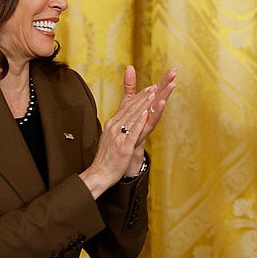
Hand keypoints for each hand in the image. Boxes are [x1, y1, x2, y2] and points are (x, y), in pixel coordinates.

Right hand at [80, 66, 177, 197]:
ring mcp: (119, 136)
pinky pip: (132, 132)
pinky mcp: (123, 147)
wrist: (100, 173)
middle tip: (156, 85)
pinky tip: (146, 114)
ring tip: (154, 94)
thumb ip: (121, 123)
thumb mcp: (112, 135)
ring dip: (144, 104)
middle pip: (132, 108)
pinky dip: (140, 122)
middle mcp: (115, 127)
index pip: (128, 106)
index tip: (151, 87)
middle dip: (145, 96)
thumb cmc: (108, 156)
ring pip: (133, 117)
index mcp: (113, 123)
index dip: (140, 96)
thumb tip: (127, 115)